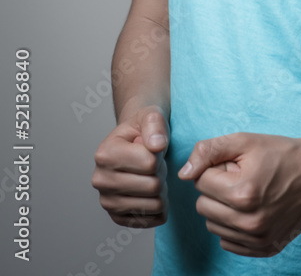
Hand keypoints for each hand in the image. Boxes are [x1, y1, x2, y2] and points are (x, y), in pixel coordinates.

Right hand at [92, 105, 169, 227]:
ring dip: (162, 190)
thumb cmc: (143, 129)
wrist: (135, 142)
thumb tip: (156, 145)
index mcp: (105, 154)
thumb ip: (155, 125)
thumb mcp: (151, 116)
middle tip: (155, 163)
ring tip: (152, 175)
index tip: (152, 148)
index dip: (160, 155)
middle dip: (162, 173)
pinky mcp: (118, 217)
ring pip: (155, 204)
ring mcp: (107, 202)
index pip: (150, 163)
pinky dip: (160, 207)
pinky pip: (152, 220)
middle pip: (153, 186)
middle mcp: (101, 180)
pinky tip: (152, 192)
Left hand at [178, 131, 300, 256]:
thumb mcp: (245, 141)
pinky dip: (233, 225)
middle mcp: (249, 222)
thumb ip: (210, 150)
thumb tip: (184, 173)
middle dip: (216, 188)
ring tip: (248, 192)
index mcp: (243, 194)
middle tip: (241, 177)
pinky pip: (227, 241)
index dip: (215, 167)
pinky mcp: (264, 249)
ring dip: (223, 207)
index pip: (200, 182)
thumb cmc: (281, 153)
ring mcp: (257, 239)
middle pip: (203, 205)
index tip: (235, 164)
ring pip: (213, 224)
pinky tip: (252, 209)